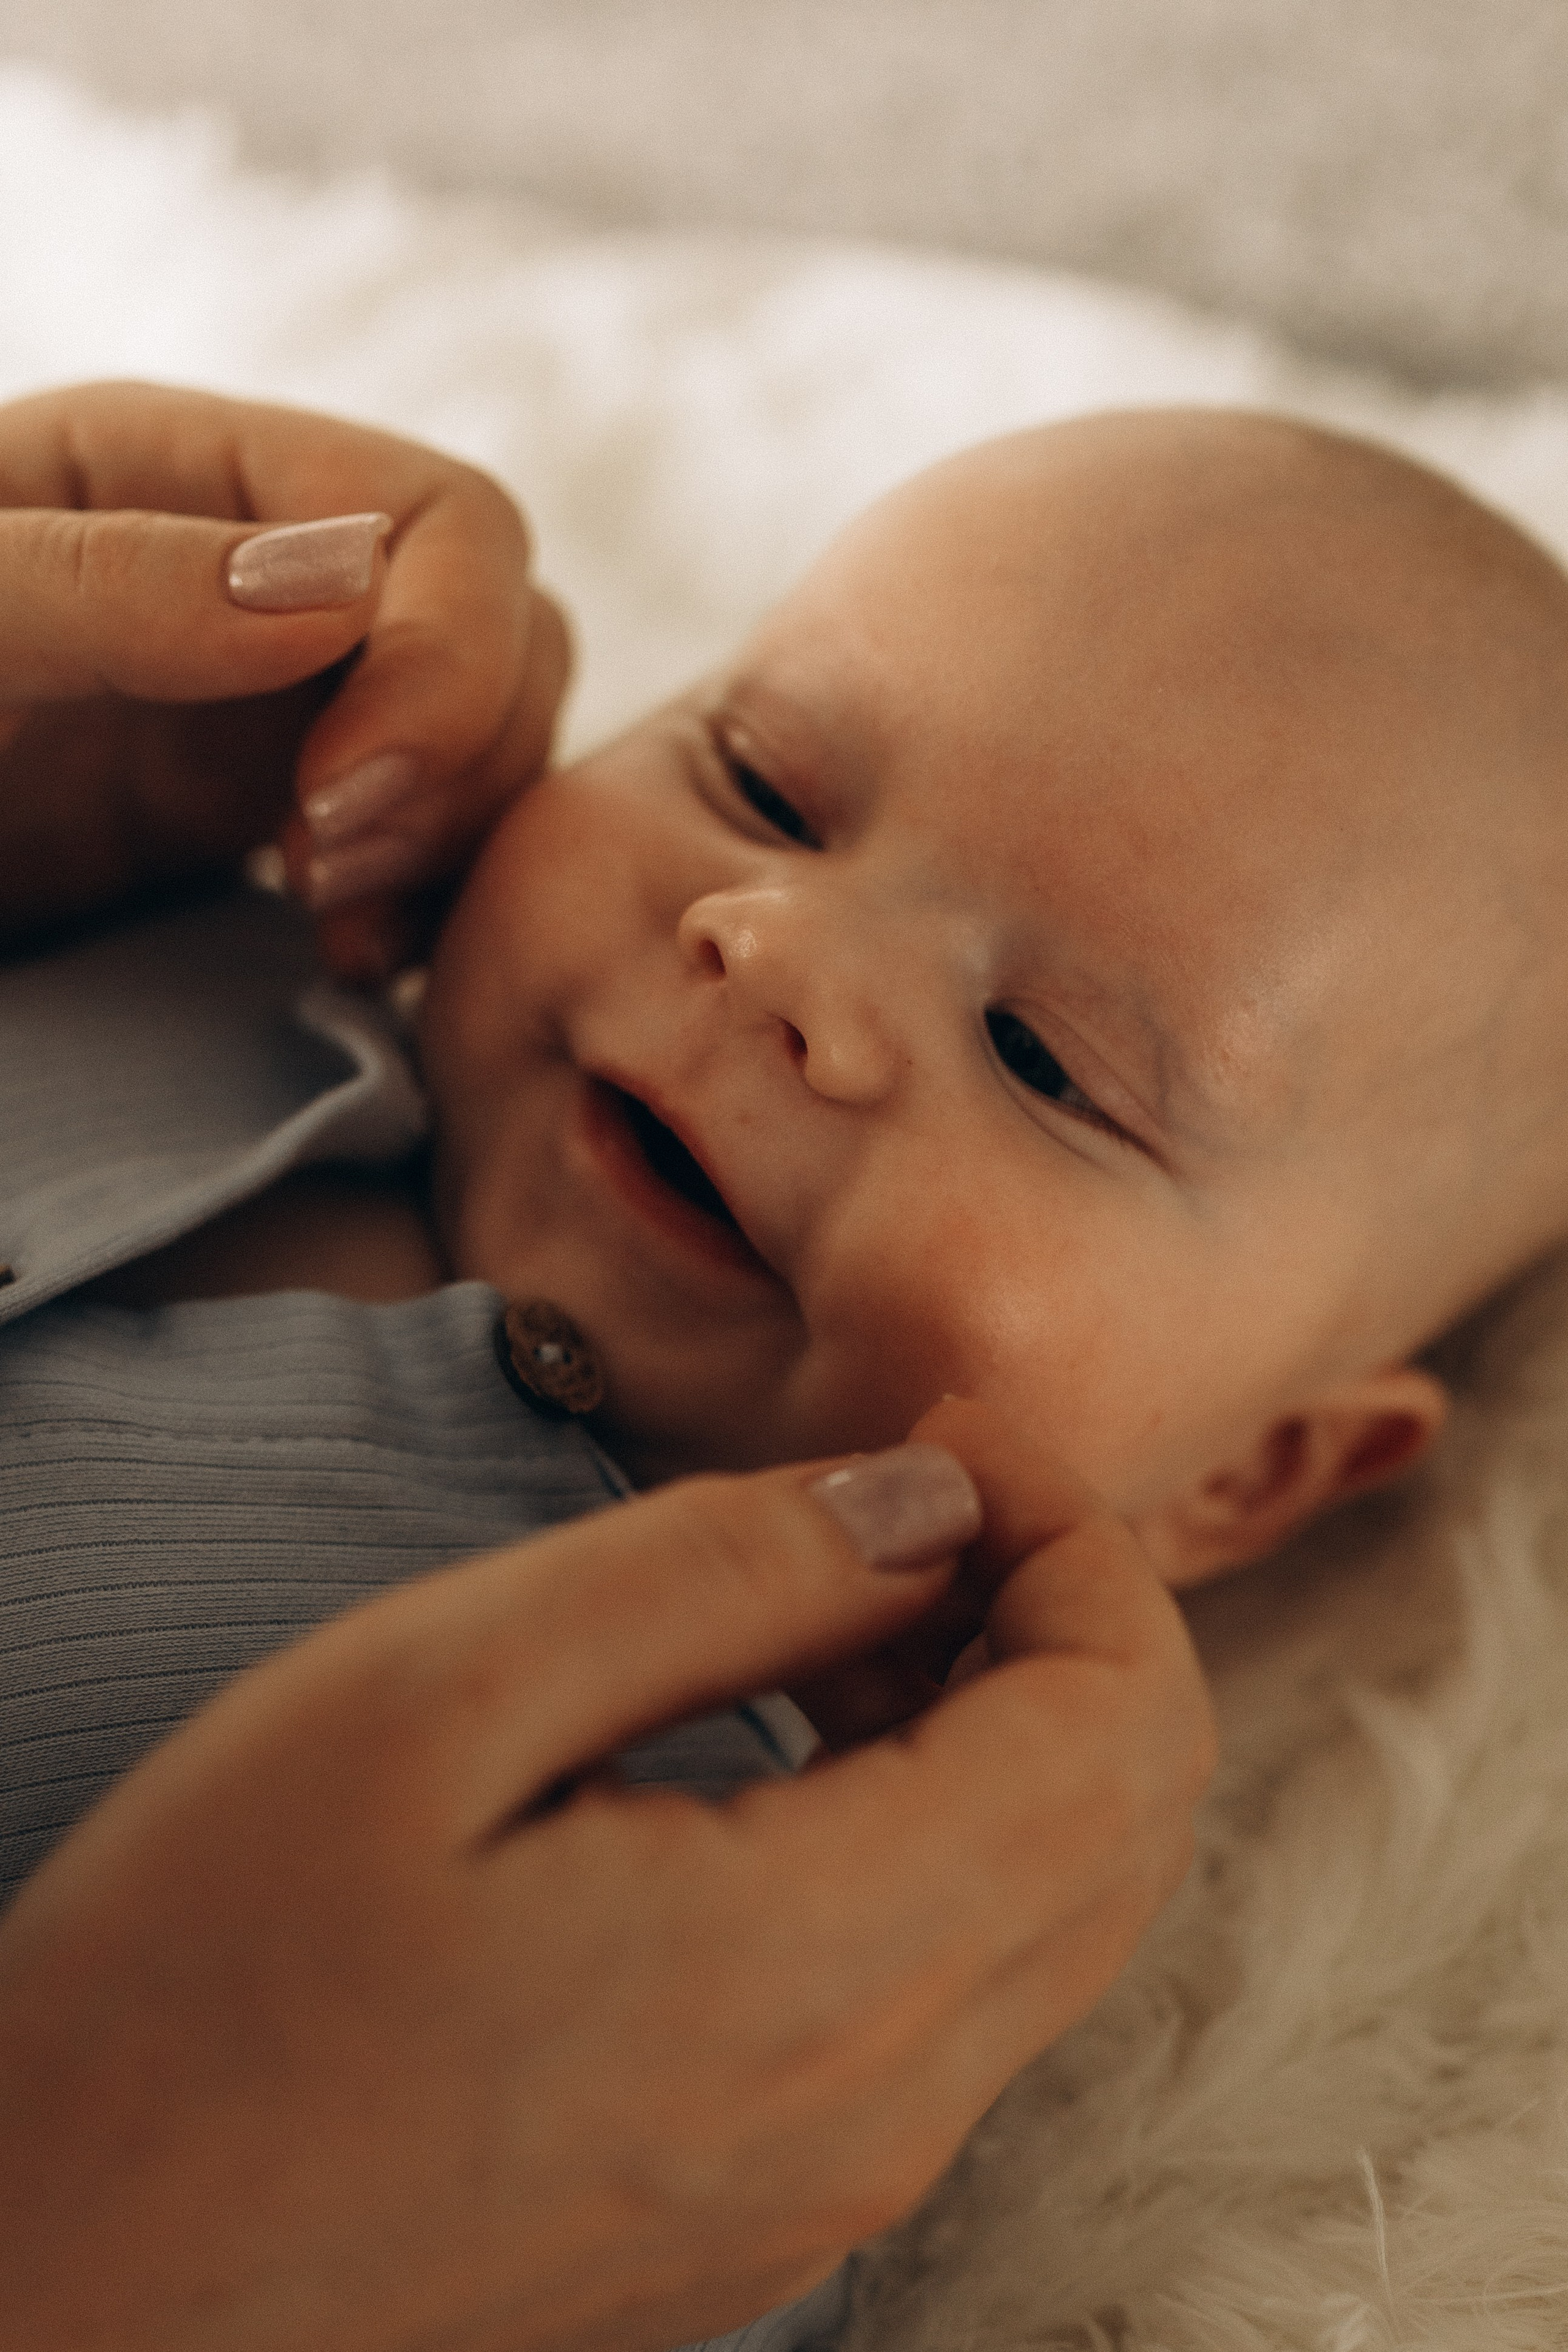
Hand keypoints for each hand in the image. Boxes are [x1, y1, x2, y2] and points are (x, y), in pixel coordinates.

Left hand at [0, 380, 568, 977]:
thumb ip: (110, 582)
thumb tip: (338, 581)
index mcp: (188, 475)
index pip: (443, 524)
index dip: (442, 661)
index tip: (333, 801)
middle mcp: (268, 576)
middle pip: (503, 628)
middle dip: (457, 761)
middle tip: (319, 878)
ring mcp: (284, 701)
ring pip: (494, 739)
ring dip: (459, 840)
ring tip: (336, 931)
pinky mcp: (278, 817)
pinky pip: (440, 838)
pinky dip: (435, 900)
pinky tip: (348, 959)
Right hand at [0, 1401, 1214, 2351]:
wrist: (69, 2281)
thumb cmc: (202, 1978)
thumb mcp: (439, 1696)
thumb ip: (725, 1575)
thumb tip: (932, 1504)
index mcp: (822, 1972)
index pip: (1129, 1725)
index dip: (1076, 1534)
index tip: (945, 1433)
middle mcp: (880, 2111)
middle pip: (1131, 1819)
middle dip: (1056, 1611)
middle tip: (894, 1492)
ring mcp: (838, 2182)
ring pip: (1058, 1906)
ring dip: (996, 1719)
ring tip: (822, 1606)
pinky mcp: (773, 2208)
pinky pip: (959, 1995)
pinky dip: (938, 1833)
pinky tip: (784, 1752)